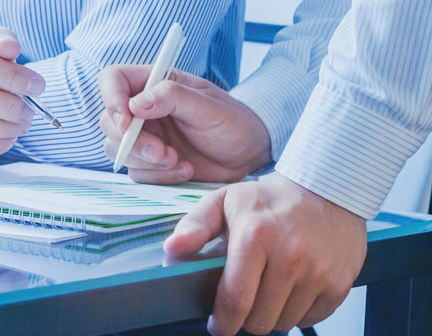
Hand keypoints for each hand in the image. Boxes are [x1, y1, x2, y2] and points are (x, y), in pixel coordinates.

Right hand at [98, 66, 270, 182]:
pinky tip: (185, 170)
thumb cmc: (232, 122)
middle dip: (132, 141)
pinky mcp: (149, 163)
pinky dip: (159, 176)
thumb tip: (136, 103)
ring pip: (117, 150)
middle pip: (109, 121)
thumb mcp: (208, 106)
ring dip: (146, 162)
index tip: (125, 123)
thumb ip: (173, 97)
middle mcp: (142, 109)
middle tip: (162, 152)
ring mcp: (144, 136)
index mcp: (153, 83)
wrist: (248, 155)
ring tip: (179, 162)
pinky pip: (136, 172)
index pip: (113, 79)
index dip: (110, 99)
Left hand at [164, 173, 366, 334]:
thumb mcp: (225, 200)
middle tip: (243, 300)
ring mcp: (318, 272)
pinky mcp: (340, 284)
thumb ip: (195, 225)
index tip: (217, 325)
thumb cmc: (269, 199)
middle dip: (245, 317)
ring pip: (284, 322)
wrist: (327, 190)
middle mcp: (289, 256)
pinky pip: (310, 319)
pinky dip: (297, 312)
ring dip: (271, 315)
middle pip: (259, 319)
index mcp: (255, 235)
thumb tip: (171, 250)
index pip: (234, 298)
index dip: (222, 321)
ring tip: (267, 291)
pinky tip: (290, 290)